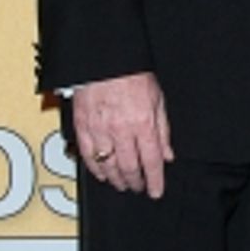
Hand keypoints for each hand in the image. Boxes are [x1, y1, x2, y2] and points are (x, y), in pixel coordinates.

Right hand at [72, 72, 172, 197]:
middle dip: (135, 182)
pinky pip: (88, 155)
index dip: (155, 180)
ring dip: (116, 179)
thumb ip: (163, 129)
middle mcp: (121, 130)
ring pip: (108, 165)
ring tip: (122, 184)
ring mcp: (99, 130)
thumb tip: (167, 153)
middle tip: (138, 188)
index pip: (151, 161)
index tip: (156, 190)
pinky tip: (102, 174)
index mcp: (143, 123)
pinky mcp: (82, 126)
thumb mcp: (157, 99)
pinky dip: (95, 168)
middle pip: (129, 167)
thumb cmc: (130, 73)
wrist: (104, 59)